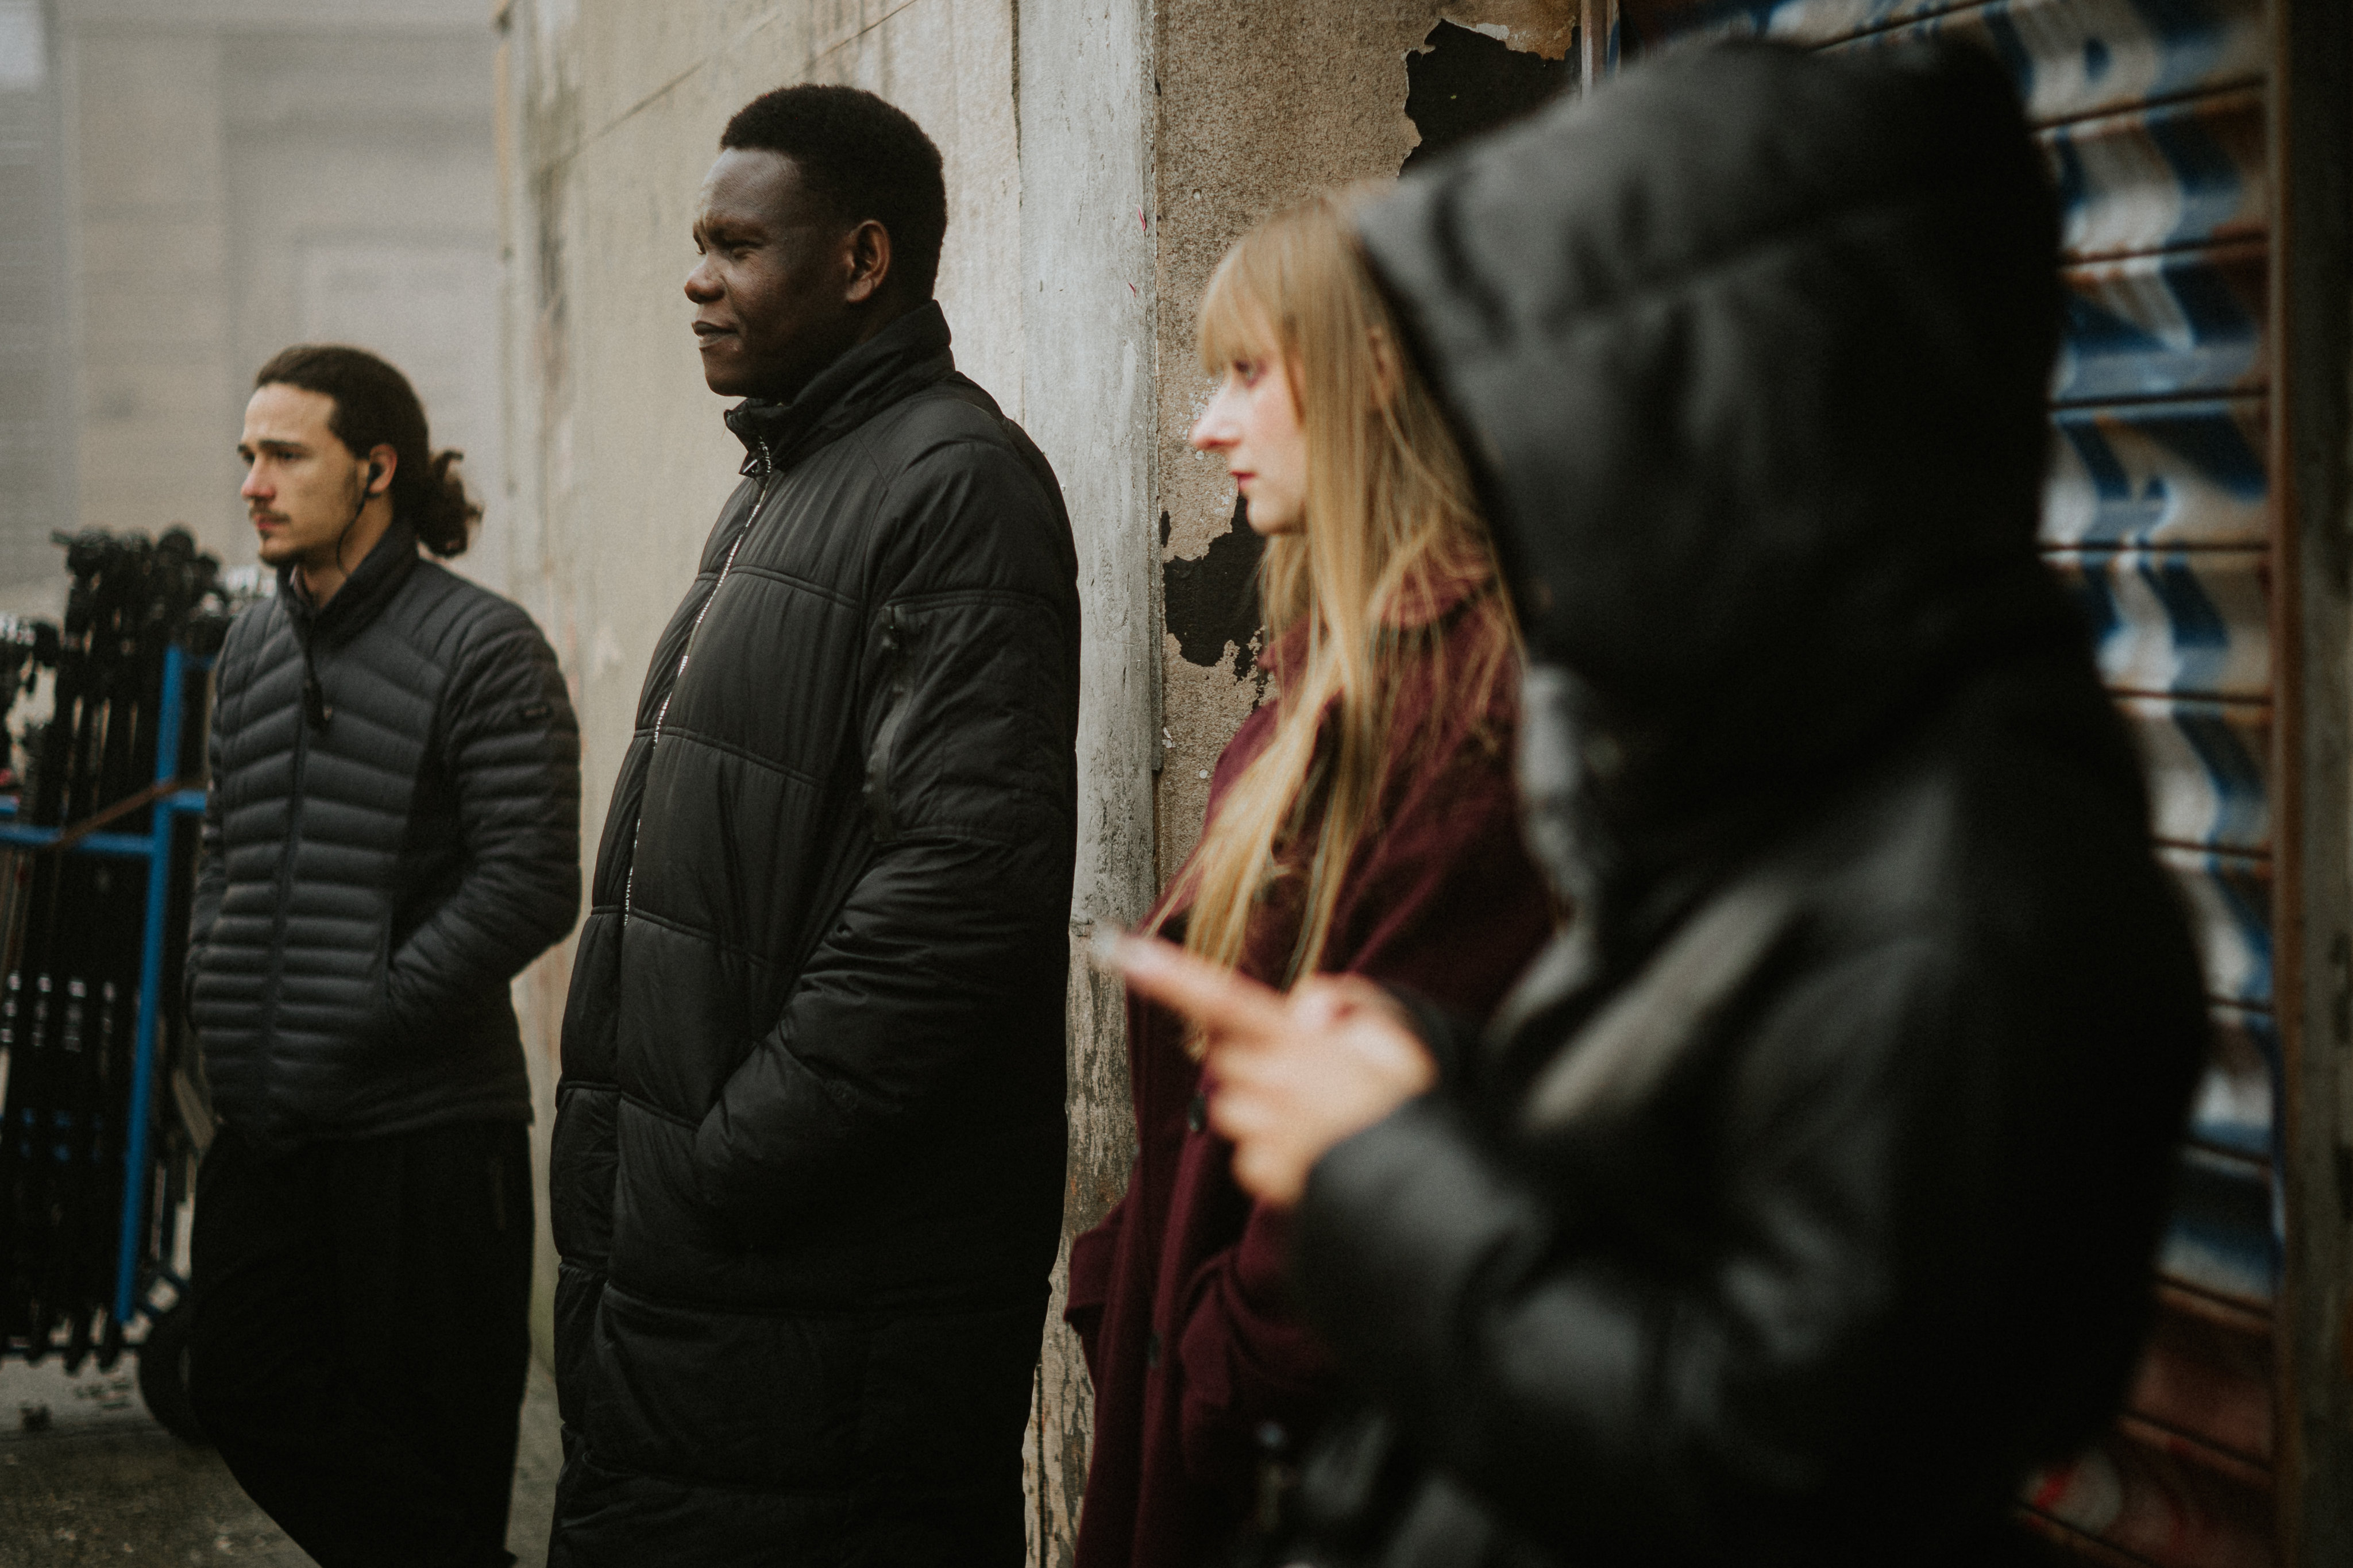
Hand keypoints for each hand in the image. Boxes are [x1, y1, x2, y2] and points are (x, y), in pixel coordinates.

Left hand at [1097, 932, 1435, 1206]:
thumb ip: (1350, 1005)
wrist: (1429, 1196)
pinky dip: (1274, 1156)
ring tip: (1322, 1123)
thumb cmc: (1412, 1111)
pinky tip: (1319, 1159)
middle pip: (1228, 1060)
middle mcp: (1274, 1086)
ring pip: (1234, 1110)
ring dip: (1264, 1110)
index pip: (1223, 999)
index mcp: (1300, 1043)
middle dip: (1259, 1062)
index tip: (1116, 948)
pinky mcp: (1265, 1177)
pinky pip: (1248, 1158)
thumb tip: (1302, 1009)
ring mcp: (1266, 1133)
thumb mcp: (1398, 1040)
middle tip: (1318, 1080)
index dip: (1168, 975)